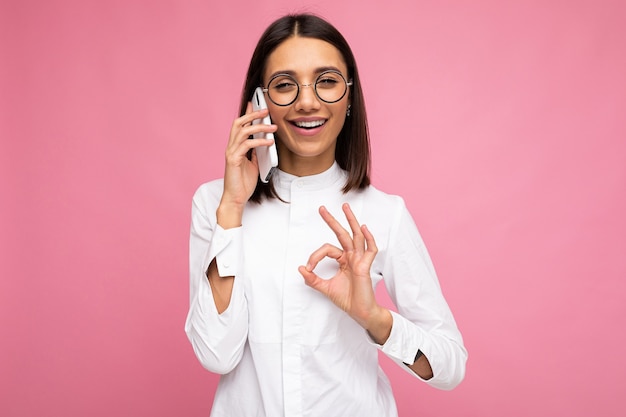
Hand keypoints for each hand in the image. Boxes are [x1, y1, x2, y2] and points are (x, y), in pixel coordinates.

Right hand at [218, 103, 276, 227]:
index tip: (255, 104)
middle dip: (252, 115)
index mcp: (235, 147)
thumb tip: (263, 143)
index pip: (240, 126)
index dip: (247, 114)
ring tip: (273, 126)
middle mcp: (231, 147)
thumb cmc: (242, 183)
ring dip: (259, 126)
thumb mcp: (253, 164)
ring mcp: (231, 153)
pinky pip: (247, 145)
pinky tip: (269, 142)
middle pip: (238, 123)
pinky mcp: (234, 160)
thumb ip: (255, 153)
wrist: (236, 198)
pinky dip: (259, 141)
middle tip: (265, 110)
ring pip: (243, 132)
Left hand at [299, 203, 391, 341]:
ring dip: (351, 221)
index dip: (315, 256)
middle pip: (342, 234)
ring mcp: (360, 260)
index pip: (327, 249)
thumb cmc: (347, 299)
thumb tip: (300, 268)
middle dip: (332, 221)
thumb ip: (312, 279)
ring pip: (356, 236)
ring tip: (345, 207)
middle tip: (322, 208)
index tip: (309, 268)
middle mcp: (351, 257)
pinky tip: (363, 228)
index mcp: (343, 260)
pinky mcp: (365, 266)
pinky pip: (370, 249)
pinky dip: (368, 238)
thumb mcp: (325, 288)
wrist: (360, 312)